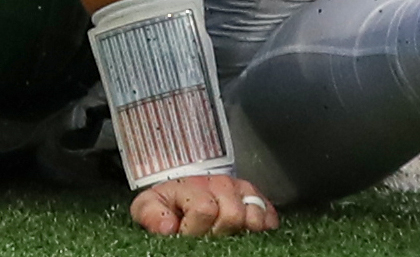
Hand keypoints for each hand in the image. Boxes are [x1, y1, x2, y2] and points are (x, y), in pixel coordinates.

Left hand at [130, 174, 277, 236]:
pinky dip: (263, 227)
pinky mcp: (258, 198)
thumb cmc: (168, 204)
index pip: (205, 209)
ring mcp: (241, 190)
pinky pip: (270, 216)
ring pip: (255, 215)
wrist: (185, 193)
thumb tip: (168, 227)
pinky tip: (246, 232)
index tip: (186, 232)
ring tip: (226, 233)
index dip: (196, 228)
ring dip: (242, 229)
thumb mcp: (148, 206)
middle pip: (233, 215)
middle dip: (219, 231)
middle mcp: (220, 184)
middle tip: (209, 234)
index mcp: (192, 186)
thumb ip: (150, 214)